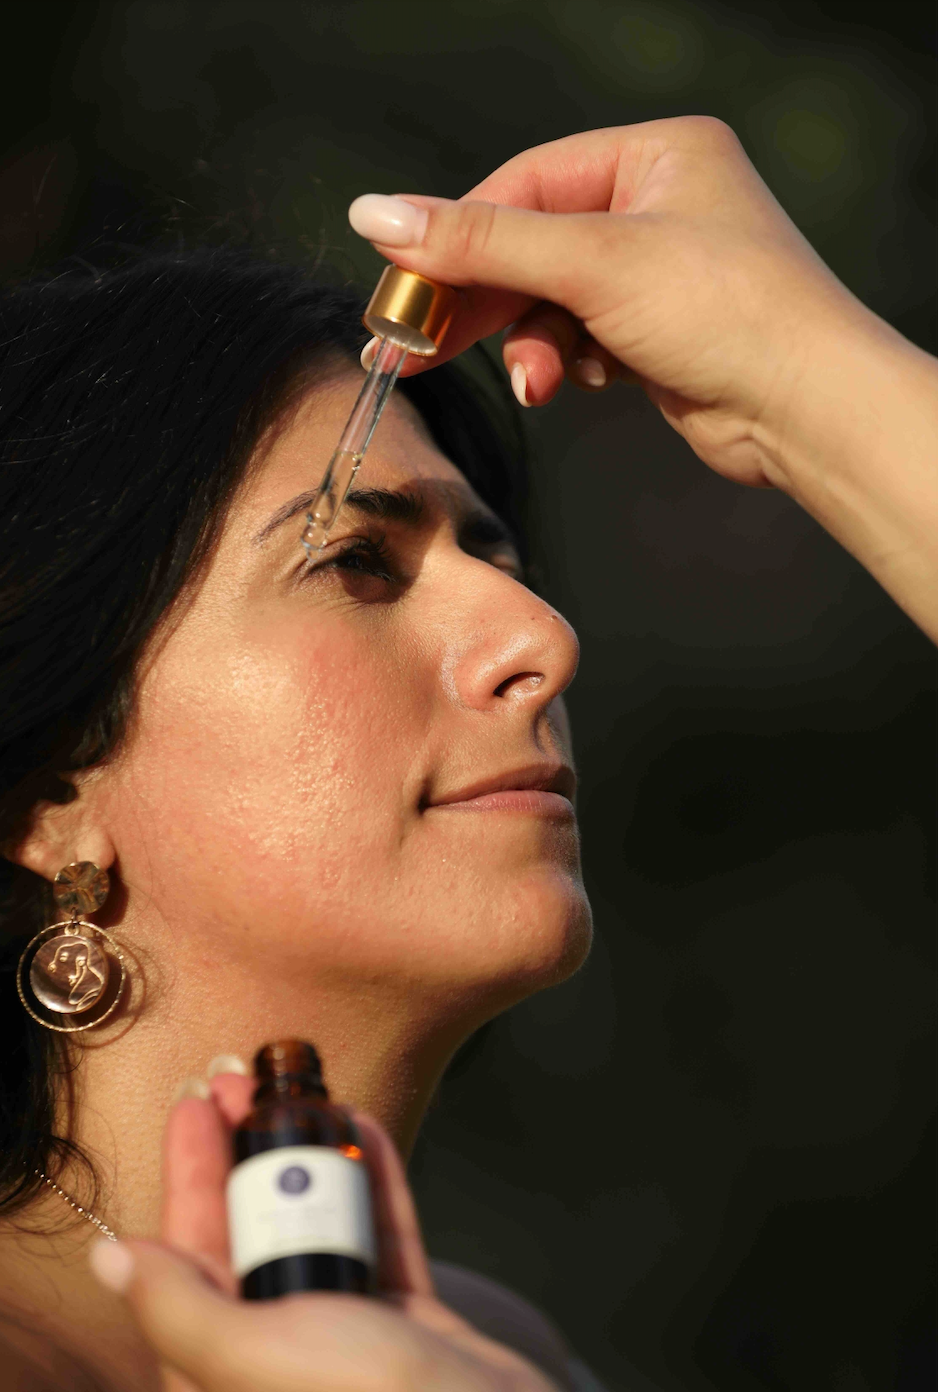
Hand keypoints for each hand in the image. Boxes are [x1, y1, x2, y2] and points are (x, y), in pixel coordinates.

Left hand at [89, 1074, 557, 1391]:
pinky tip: (364, 1128)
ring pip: (319, 1225)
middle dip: (247, 1148)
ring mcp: (345, 1334)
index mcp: (222, 1368)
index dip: (189, 1173)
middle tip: (246, 1080)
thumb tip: (108, 1259)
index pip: (189, 1256)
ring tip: (306, 1092)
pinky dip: (375, 1180)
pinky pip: (383, 1235)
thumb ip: (180, 1308)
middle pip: (252, 1229)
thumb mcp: (254, 1356)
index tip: (194, 1105)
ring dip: (312, 1155)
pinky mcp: (405, 1320)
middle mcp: (276, 1350)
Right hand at [350, 120, 937, 640]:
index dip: (454, 234)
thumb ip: (482, 241)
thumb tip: (375, 213)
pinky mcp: (654, 335)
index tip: (395, 279)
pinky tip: (579, 384)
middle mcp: (655, 205)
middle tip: (408, 347)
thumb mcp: (592, 263)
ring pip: (548, 304)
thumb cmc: (728, 311)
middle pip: (529, 247)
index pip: (522, 185)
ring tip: (536, 384)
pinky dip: (567, 364)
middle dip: (478, 303)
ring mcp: (656, 273)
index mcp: (653, 155)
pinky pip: (578, 340)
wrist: (808, 410)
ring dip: (531, 347)